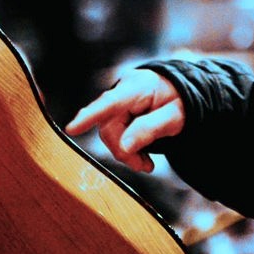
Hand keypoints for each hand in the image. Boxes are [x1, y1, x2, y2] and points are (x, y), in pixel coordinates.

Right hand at [65, 69, 184, 171]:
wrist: (181, 93)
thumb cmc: (180, 101)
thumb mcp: (175, 117)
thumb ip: (150, 129)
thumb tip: (124, 146)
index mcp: (137, 87)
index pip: (109, 103)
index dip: (89, 116)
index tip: (72, 129)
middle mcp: (121, 92)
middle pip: (109, 127)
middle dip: (124, 150)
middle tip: (145, 166)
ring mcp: (117, 102)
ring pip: (109, 134)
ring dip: (125, 152)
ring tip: (145, 163)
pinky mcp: (116, 113)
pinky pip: (113, 134)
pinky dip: (125, 148)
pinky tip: (140, 155)